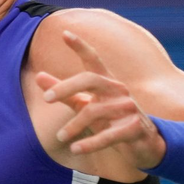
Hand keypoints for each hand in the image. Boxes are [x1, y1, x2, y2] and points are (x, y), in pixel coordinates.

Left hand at [36, 31, 165, 167]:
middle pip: (90, 79)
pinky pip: (108, 135)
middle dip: (66, 86)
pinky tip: (75, 149)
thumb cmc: (112, 122)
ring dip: (74, 126)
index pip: (94, 60)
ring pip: (94, 111)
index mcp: (107, 83)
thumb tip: (38, 76)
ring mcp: (128, 108)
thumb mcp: (87, 106)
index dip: (80, 46)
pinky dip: (90, 143)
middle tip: (46, 98)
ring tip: (60, 137)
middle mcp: (118, 90)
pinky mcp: (134, 128)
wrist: (145, 145)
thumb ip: (65, 93)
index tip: (64, 33)